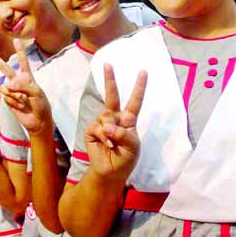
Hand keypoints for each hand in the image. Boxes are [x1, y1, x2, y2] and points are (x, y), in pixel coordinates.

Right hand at [0, 39, 51, 133]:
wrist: (37, 121)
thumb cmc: (41, 105)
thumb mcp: (36, 92)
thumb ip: (22, 85)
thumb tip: (7, 84)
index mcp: (27, 77)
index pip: (23, 62)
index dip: (19, 51)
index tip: (16, 40)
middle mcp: (18, 82)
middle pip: (5, 68)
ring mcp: (11, 91)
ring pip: (6, 87)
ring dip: (16, 94)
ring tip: (24, 101)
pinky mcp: (7, 100)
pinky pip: (6, 96)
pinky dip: (14, 101)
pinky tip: (20, 106)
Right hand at [86, 64, 146, 180]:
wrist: (110, 172)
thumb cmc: (126, 159)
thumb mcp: (132, 147)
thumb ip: (123, 134)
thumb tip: (107, 126)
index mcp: (129, 120)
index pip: (135, 101)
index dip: (139, 86)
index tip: (143, 71)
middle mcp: (115, 118)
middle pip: (112, 96)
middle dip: (110, 80)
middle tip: (108, 64)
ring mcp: (102, 123)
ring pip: (105, 117)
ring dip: (111, 132)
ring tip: (113, 145)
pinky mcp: (92, 131)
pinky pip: (98, 128)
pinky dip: (104, 137)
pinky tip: (107, 145)